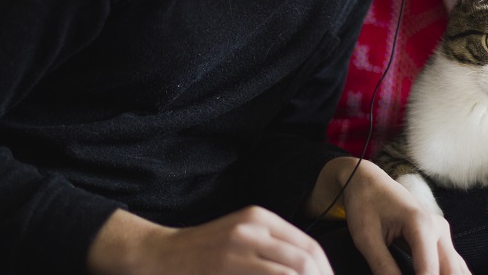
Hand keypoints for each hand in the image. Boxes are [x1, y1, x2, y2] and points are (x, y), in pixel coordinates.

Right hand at [88, 207, 332, 274]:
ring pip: (292, 270)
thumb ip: (273, 249)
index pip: (309, 247)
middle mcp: (254, 227)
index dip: (325, 271)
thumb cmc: (206, 251)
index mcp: (262, 217)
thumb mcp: (242, 237)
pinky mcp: (228, 264)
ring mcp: (240, 245)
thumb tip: (310, 269)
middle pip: (306, 260)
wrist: (161, 254)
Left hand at [306, 157, 470, 274]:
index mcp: (421, 224)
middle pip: (451, 271)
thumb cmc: (364, 204)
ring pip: (457, 269)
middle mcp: (438, 227)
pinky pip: (453, 264)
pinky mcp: (439, 237)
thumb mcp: (366, 238)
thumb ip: (382, 266)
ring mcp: (442, 232)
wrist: (367, 180)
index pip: (428, 271)